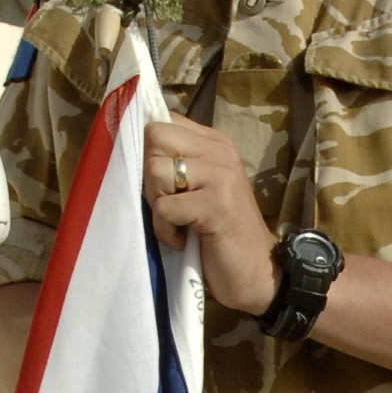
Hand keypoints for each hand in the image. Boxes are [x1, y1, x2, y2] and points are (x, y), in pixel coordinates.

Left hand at [142, 114, 278, 315]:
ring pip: (155, 170)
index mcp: (216, 143)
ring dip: (157, 204)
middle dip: (149, 174)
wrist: (257, 272)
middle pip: (155, 136)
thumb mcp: (202, 188)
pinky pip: (164, 207)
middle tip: (168, 202)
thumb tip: (134, 150)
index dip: (149, 151)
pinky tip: (183, 240)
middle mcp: (220, 151)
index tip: (161, 183)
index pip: (164, 120)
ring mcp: (221, 176)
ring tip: (177, 222)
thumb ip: (179, 163)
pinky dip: (165, 230)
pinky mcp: (216, 205)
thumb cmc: (222, 233)